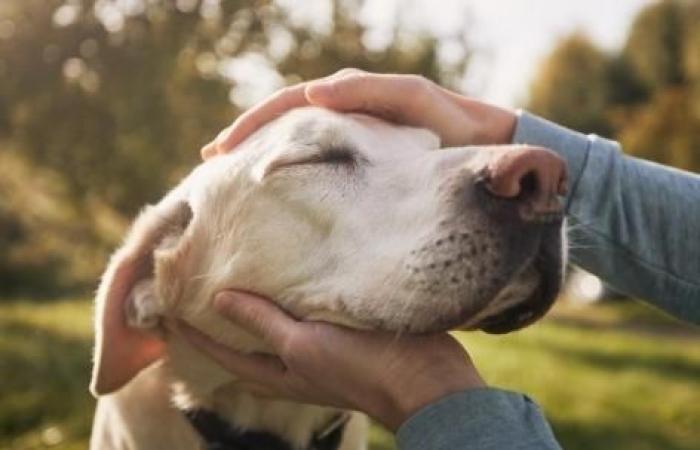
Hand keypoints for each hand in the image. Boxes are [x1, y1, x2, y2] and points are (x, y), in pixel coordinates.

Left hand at [178, 291, 485, 430]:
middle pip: (245, 341)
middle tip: (199, 286)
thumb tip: (219, 299)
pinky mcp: (342, 332)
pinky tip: (290, 272)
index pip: (221, 352)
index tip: (168, 306)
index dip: (193, 333)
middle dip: (221, 318)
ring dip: (256, 304)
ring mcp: (319, 348)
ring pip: (275, 325)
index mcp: (278, 372)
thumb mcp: (303, 344)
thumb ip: (263, 322)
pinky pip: (305, 312)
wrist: (425, 379)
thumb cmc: (359, 367)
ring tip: (238, 273)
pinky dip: (290, 295)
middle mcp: (293, 362)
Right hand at [201, 69, 516, 158]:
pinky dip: (291, 171)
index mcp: (348, 96)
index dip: (251, 125)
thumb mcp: (413, 100)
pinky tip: (276, 191)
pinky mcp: (363, 163)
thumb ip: (369, 93)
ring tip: (231, 178)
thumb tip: (314, 95)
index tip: (221, 151)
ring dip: (262, 156)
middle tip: (211, 164)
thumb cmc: (452, 123)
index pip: (287, 106)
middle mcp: (344, 113)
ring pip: (295, 144)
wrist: (486, 147)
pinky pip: (317, 163)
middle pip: (282, 122)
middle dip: (245, 139)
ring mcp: (351, 138)